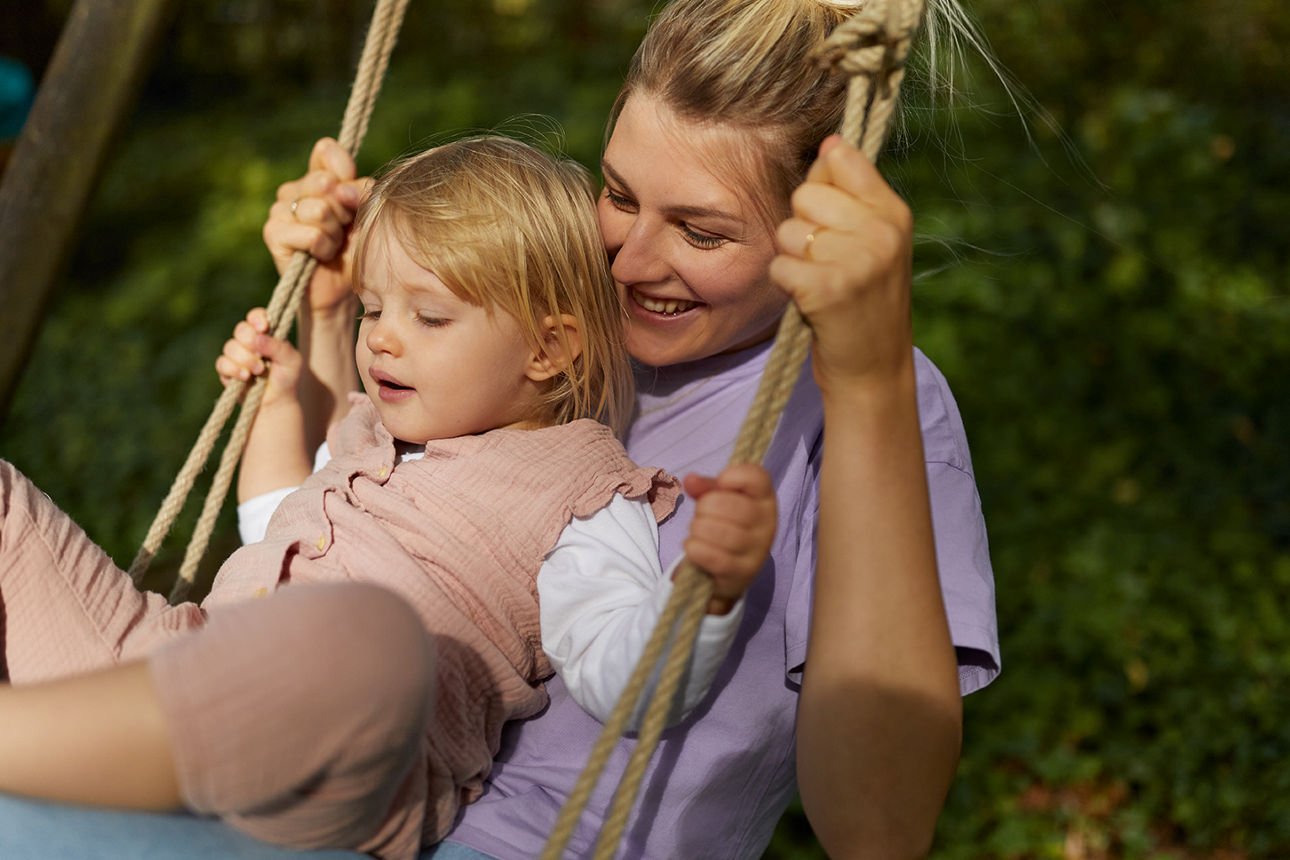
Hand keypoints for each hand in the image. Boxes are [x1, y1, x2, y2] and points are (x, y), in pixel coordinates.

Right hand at [215, 308, 303, 408]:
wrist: (277, 402)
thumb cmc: (287, 378)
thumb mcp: (291, 361)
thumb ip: (278, 347)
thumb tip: (259, 336)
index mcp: (266, 334)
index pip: (256, 316)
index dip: (257, 318)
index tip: (263, 327)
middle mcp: (250, 341)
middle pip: (241, 329)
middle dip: (250, 342)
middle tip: (261, 356)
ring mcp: (237, 355)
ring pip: (230, 347)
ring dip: (245, 359)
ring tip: (258, 371)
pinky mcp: (227, 370)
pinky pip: (222, 363)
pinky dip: (233, 369)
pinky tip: (245, 377)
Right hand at [262, 137, 372, 314]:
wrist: (342, 289)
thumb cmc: (355, 249)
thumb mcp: (367, 213)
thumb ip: (361, 189)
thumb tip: (340, 189)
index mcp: (316, 177)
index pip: (326, 151)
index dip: (345, 172)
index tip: (352, 197)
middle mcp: (293, 189)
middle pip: (325, 182)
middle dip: (344, 211)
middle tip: (342, 229)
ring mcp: (279, 210)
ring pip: (318, 210)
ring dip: (334, 233)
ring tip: (332, 245)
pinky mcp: (273, 234)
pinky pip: (310, 234)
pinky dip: (324, 247)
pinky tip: (320, 256)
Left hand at [681, 464, 776, 614]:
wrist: (730, 571)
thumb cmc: (725, 526)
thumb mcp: (718, 501)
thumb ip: (706, 488)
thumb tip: (691, 480)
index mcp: (765, 499)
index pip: (756, 476)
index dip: (731, 476)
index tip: (721, 485)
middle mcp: (767, 524)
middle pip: (726, 504)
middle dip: (703, 508)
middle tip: (703, 516)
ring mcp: (757, 550)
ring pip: (715, 530)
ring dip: (697, 530)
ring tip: (699, 533)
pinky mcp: (742, 572)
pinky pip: (710, 555)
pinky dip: (694, 549)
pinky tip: (695, 548)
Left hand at [769, 135, 914, 393]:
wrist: (874, 369)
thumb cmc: (865, 301)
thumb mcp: (875, 242)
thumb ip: (852, 195)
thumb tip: (828, 144)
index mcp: (893, 213)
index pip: (840, 159)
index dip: (821, 185)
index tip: (832, 217)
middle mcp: (881, 232)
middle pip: (805, 194)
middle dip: (803, 227)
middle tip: (826, 262)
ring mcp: (857, 260)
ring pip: (788, 231)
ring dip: (793, 259)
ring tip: (820, 282)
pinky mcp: (827, 289)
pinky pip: (779, 265)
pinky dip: (785, 285)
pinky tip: (809, 301)